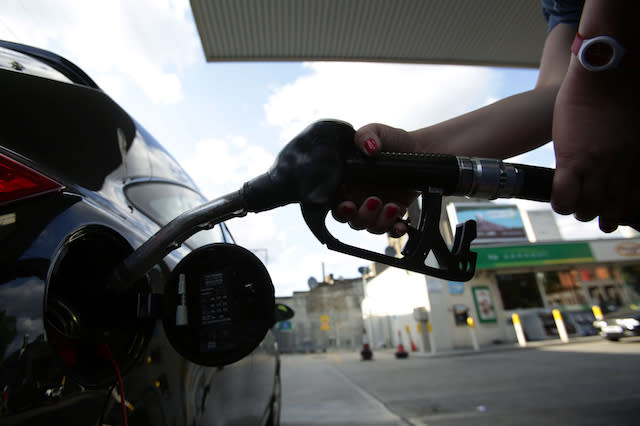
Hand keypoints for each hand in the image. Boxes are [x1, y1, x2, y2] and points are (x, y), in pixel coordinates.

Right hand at [332, 123, 418, 235]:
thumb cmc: (394, 141)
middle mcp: (358, 197)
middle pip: (351, 219)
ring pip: (369, 227)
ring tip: (392, 206)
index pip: (334, 202)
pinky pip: (389, 230)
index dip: (338, 208)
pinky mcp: (393, 214)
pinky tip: (400, 224)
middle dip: (360, 216)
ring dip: (379, 222)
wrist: (420, 151)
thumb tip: (368, 147)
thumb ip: (366, 135)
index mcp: (347, 181)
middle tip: (374, 200)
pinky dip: (394, 230)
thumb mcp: (376, 131)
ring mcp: (376, 208)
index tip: (348, 204)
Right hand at [551, 61, 639, 231]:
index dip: (618, 210)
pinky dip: (560, 203)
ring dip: (578, 210)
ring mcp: (596, 166)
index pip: (631, 199)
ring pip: (586, 208)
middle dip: (597, 215)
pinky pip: (564, 196)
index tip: (610, 211)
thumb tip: (616, 155)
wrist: (606, 74)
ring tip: (570, 204)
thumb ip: (623, 148)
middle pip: (610, 210)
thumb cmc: (617, 91)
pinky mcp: (572, 160)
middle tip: (586, 209)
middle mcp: (619, 168)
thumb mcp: (630, 127)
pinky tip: (558, 200)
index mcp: (634, 160)